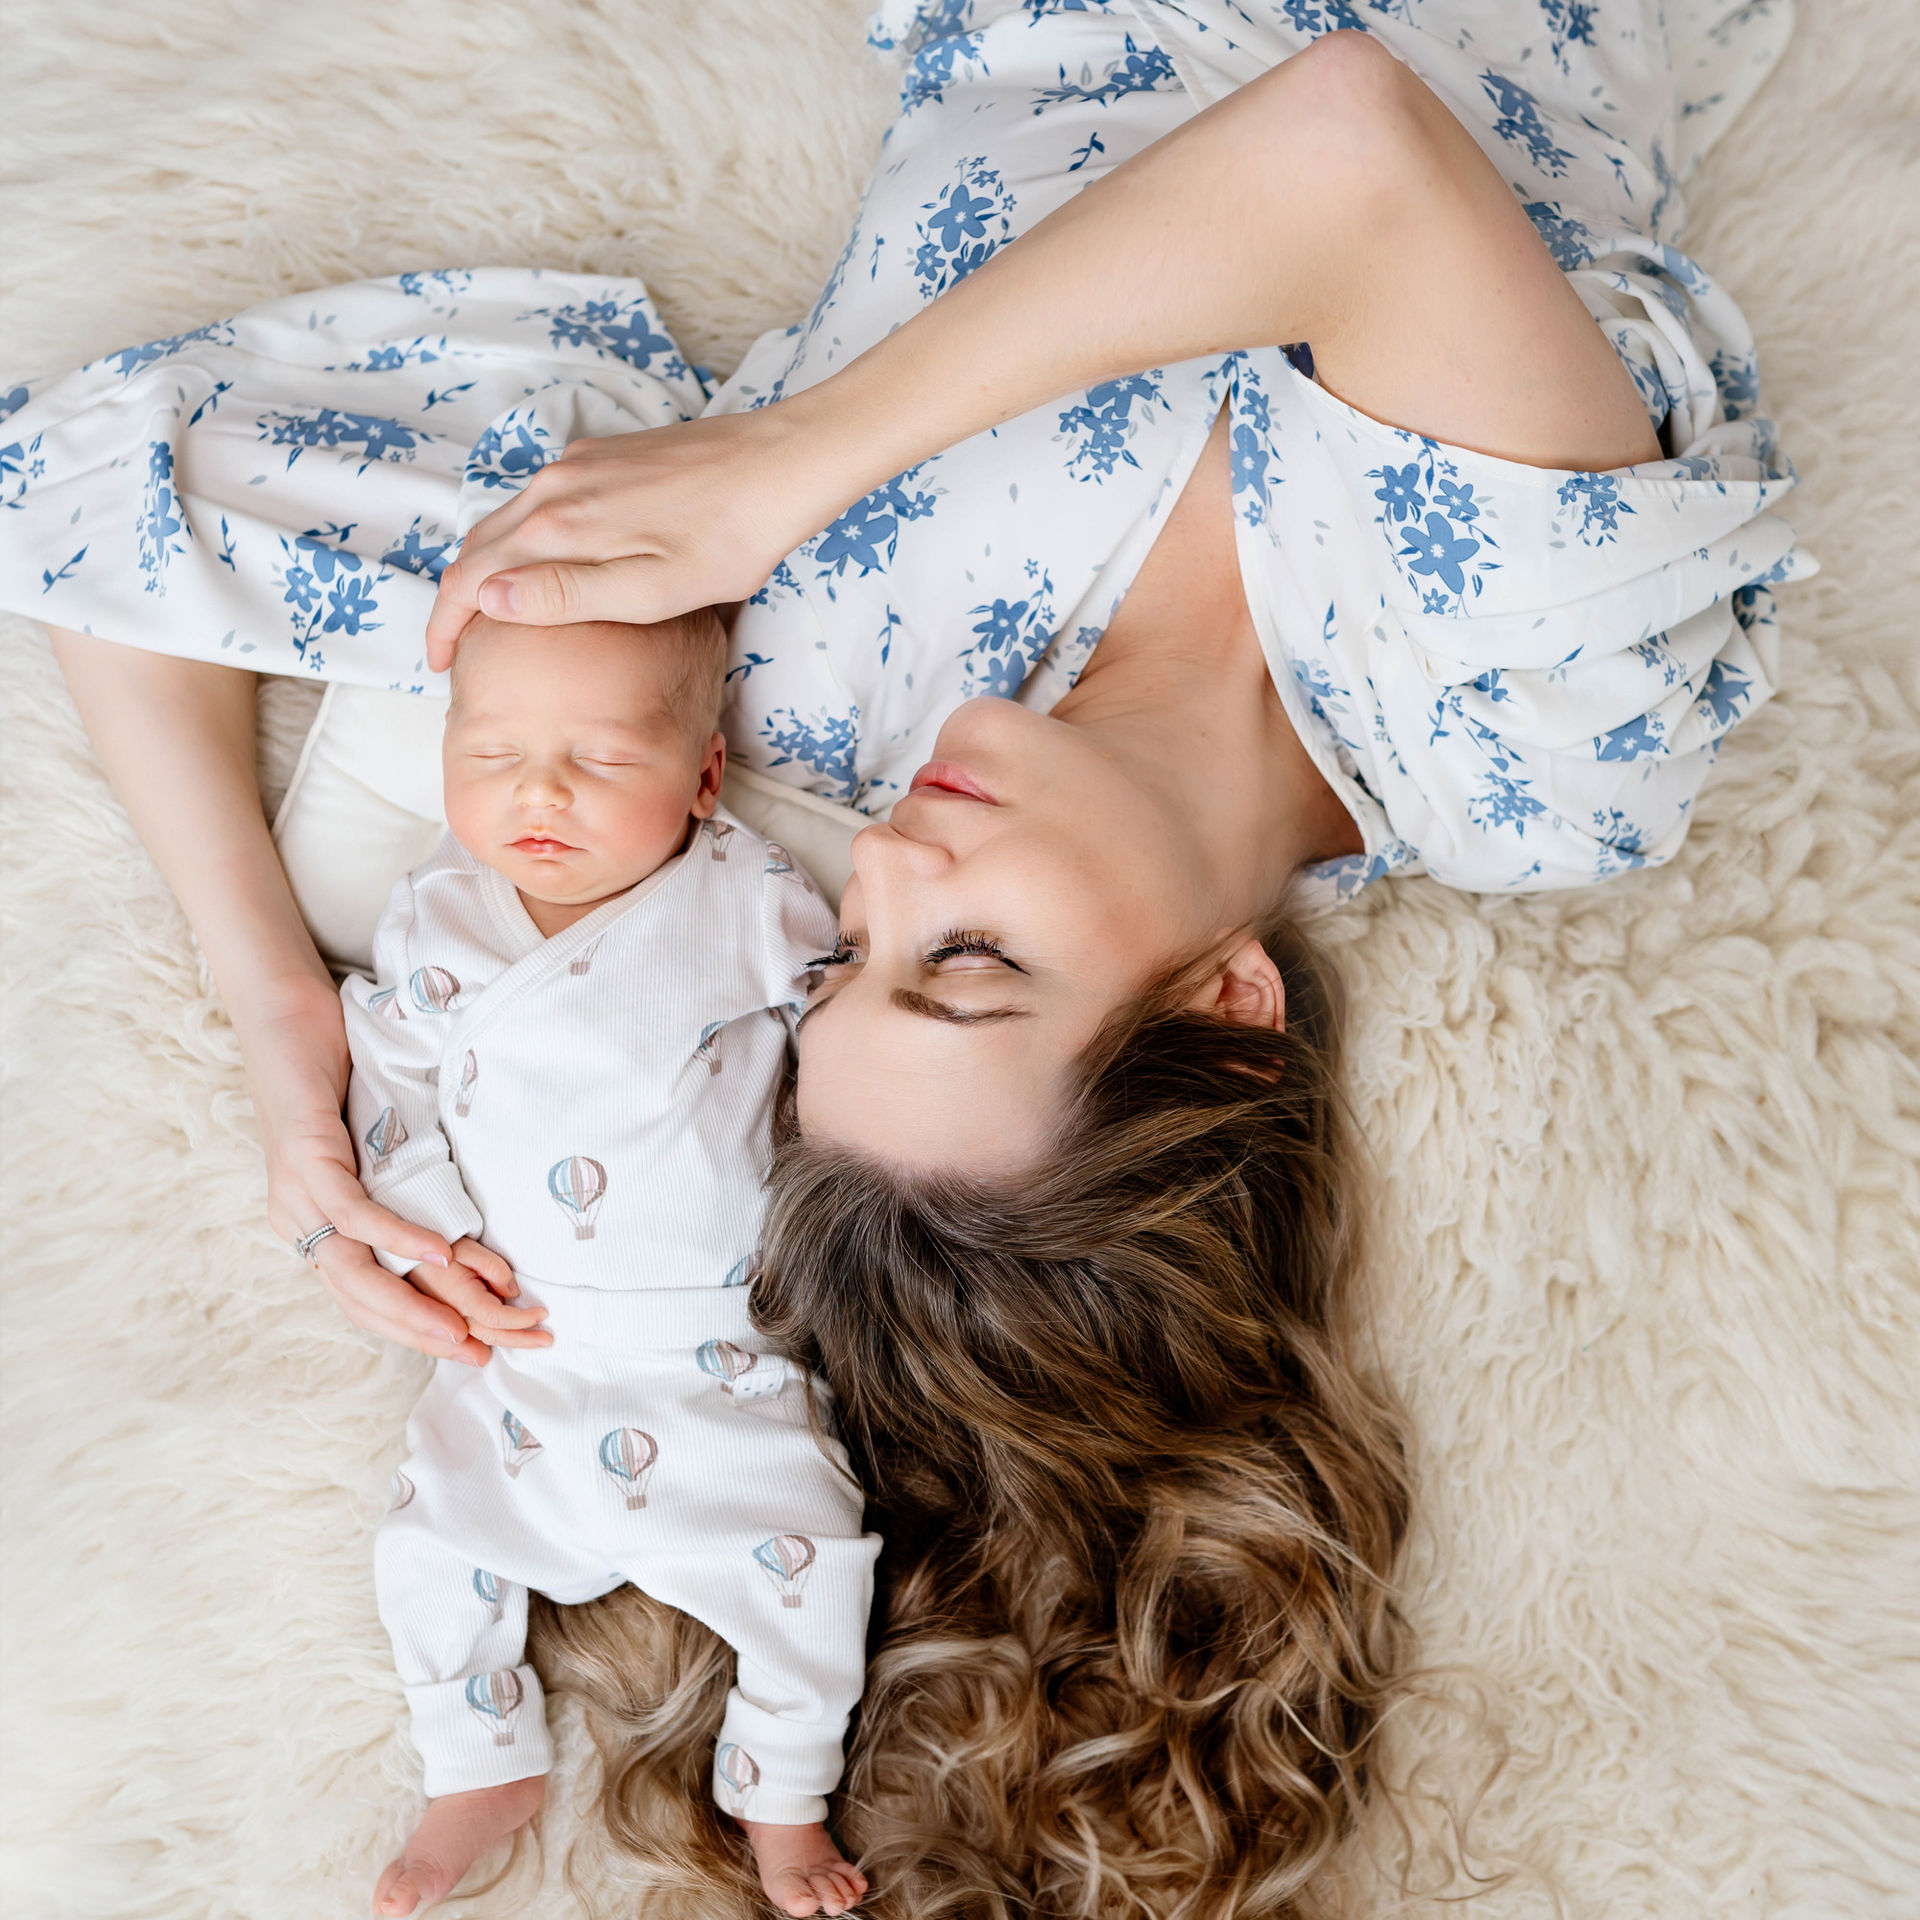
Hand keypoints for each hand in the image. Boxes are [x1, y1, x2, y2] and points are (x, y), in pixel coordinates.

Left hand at [243, 981, 492, 1365]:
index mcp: (314, 1224)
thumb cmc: (334, 1073)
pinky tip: (438, 1250)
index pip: (365, 1300)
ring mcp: (298, 1194)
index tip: (476, 1349)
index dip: (418, 1330)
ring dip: (412, 1303)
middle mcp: (299, 1221)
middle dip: (424, 1333)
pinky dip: (398, 1237)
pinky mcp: (306, 1159)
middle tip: (483, 1354)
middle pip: (361, 1301)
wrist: (284, 1013)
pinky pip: (355, 1214)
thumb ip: (402, 1187)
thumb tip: (459, 1223)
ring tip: (463, 1326)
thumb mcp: (375, 1144)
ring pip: (354, 1271)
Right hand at [413, 1239, 551, 1352]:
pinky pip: (455, 1344)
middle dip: (520, 1339)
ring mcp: (434, 1323)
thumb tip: (511, 1291)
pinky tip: (490, 1346)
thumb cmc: (434, 1241)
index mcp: (456, 1294)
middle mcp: (445, 1315)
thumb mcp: (466, 1245)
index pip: (496, 1317)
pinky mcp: (426, 1325)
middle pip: (489, 1335)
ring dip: (505, 1344)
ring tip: (529, 1342)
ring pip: (473, 1344)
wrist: (395, 1247)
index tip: (542, 1313)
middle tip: (545, 1339)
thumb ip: (491, 1267)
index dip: (522, 1319)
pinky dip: (477, 1347)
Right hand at [425, 406, 828, 668]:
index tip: (441, 663)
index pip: (471, 576)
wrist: (779, 468)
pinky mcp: (606, 454)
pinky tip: (545, 562)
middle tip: (458, 649)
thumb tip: (485, 597)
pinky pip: (543, 500)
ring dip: (490, 566)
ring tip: (492, 614)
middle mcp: (556, 485)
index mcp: (558, 525)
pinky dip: (524, 537)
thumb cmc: (727, 541)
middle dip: (459, 598)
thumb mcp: (647, 590)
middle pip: (480, 544)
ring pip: (510, 520)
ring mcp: (580, 463)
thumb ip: (562, 594)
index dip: (446, 624)